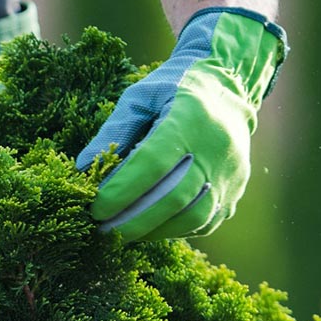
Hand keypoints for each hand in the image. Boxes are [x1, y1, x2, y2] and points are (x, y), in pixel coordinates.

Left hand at [76, 7, 286, 241]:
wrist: (230, 85)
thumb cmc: (173, 88)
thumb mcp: (139, 97)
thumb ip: (114, 130)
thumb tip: (83, 167)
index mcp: (189, 120)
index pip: (153, 164)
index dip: (122, 191)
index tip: (95, 208)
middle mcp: (216, 149)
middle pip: (175, 198)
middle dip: (134, 221)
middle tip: (103, 232)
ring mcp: (231, 172)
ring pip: (195, 216)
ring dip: (155, 231)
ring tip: (123, 234)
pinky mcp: (237, 187)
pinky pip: (208, 220)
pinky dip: (176, 229)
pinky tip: (151, 228)